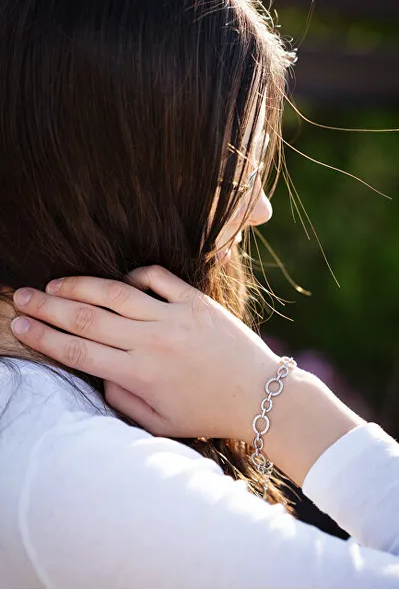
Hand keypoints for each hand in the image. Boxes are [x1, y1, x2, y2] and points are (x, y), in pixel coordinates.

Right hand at [11, 266, 280, 443]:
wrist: (261, 395)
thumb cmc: (208, 413)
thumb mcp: (159, 423)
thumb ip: (122, 399)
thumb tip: (99, 373)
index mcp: (139, 375)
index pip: (78, 351)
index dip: (44, 337)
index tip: (20, 325)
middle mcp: (151, 342)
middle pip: (85, 318)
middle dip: (46, 307)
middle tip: (21, 296)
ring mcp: (174, 317)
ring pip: (114, 292)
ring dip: (78, 285)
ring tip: (54, 282)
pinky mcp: (196, 301)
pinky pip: (156, 277)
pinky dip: (133, 275)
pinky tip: (119, 280)